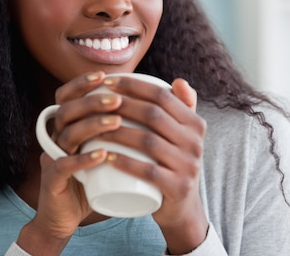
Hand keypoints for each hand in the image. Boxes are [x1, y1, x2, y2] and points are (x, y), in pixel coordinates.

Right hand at [18, 71, 123, 254]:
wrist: (69, 216)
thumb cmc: (95, 177)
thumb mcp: (108, 148)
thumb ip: (125, 126)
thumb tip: (151, 104)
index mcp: (67, 125)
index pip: (67, 96)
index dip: (82, 83)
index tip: (105, 76)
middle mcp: (57, 137)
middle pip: (67, 109)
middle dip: (92, 101)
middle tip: (117, 99)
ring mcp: (53, 158)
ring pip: (67, 134)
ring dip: (92, 125)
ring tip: (117, 121)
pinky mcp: (53, 180)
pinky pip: (64, 166)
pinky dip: (83, 159)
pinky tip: (102, 154)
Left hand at [100, 75, 208, 253]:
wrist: (182, 208)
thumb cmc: (173, 164)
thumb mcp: (183, 136)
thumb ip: (182, 108)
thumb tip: (178, 81)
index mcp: (195, 124)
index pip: (163, 96)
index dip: (134, 86)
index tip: (107, 82)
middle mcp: (195, 142)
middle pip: (153, 116)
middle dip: (121, 105)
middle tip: (95, 103)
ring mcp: (189, 166)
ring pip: (148, 142)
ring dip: (117, 133)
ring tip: (94, 129)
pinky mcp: (178, 187)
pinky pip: (149, 172)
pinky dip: (126, 163)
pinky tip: (107, 156)